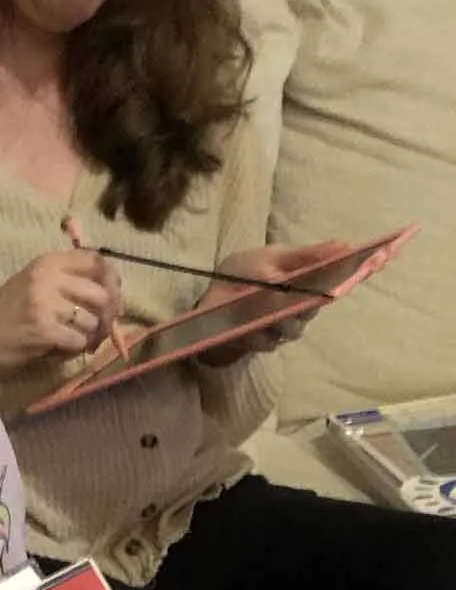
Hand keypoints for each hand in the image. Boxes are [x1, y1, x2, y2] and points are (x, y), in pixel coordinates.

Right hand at [0, 249, 123, 379]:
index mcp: (48, 263)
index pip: (96, 260)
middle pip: (101, 293)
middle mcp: (48, 278)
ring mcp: (46, 304)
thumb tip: (111, 295)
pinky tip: (63, 350)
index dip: (112, 279)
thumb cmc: (4, 312)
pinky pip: (78, 341)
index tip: (112, 296)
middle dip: (107, 315)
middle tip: (100, 329)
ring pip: (92, 320)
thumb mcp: (34, 284)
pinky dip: (75, 350)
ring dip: (90, 336)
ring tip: (77, 341)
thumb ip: (67, 281)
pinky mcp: (43, 331)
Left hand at [196, 240, 352, 364]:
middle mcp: (301, 306)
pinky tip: (248, 325)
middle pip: (319, 305)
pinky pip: (269, 341)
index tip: (383, 255)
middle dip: (316, 296)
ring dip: (282, 316)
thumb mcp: (272, 257)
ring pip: (295, 327)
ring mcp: (283, 328)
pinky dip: (258, 332)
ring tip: (266, 302)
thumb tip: (343, 245)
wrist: (206, 301)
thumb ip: (305, 256)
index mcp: (307, 280)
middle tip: (309, 287)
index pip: (341, 276)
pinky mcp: (263, 344)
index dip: (363, 268)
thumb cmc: (242, 274)